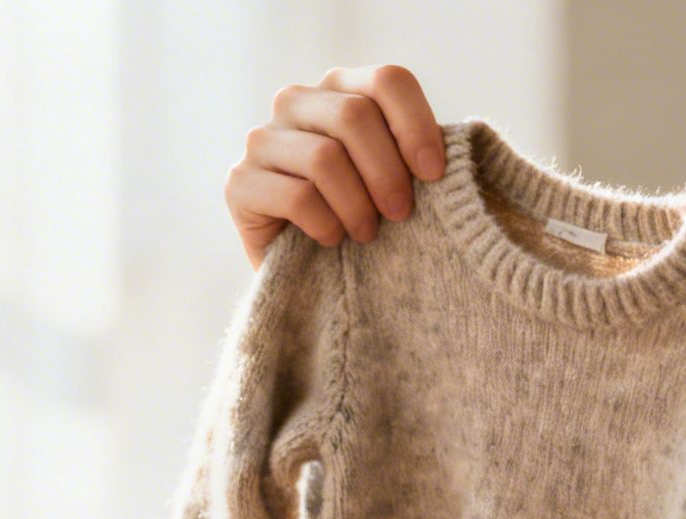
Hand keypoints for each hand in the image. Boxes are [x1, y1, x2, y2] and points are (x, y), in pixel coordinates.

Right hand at [225, 64, 446, 269]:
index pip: (388, 80)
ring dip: (358, 207)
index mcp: (341, 88)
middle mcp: (296, 102)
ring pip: (324, 159)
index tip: (435, 175)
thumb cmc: (366, 217)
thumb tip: (446, 156)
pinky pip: (297, 197)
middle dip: (388, 174)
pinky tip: (333, 240)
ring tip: (368, 234)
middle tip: (402, 214)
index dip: (418, 126)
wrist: (315, 270)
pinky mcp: (240, 182)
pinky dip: (327, 226)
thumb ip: (417, 155)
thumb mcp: (399, 179)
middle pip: (354, 116)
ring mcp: (263, 139)